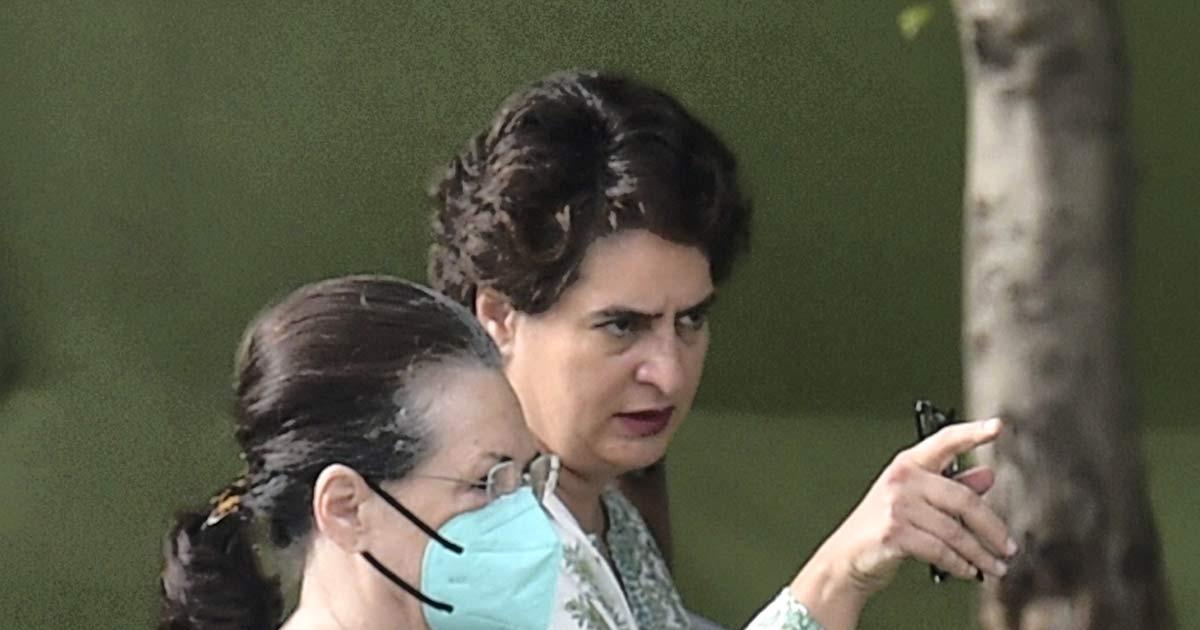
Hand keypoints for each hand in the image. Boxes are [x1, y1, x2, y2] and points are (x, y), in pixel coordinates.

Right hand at [789, 418, 1016, 628]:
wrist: (847, 557)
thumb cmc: (882, 527)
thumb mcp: (917, 501)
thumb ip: (953, 486)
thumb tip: (987, 476)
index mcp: (909, 464)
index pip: (945, 442)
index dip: (972, 433)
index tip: (997, 426)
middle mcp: (902, 479)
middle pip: (963, 499)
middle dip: (991, 529)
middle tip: (1007, 548)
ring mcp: (896, 504)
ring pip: (954, 531)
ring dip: (979, 554)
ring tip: (994, 567)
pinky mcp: (894, 532)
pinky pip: (940, 550)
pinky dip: (960, 564)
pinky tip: (968, 571)